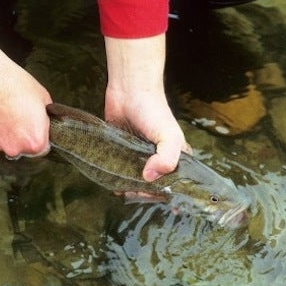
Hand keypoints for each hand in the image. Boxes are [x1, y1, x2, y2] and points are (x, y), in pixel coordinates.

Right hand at [0, 29, 51, 157]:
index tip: (31, 127)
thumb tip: (43, 122)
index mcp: (35, 141)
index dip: (36, 136)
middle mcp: (14, 149)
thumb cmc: (14, 83)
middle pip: (17, 148)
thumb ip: (45, 118)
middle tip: (12, 116)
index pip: (40, 149)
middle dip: (16, 136)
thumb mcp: (43, 98)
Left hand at [104, 35, 189, 180]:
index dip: (162, 194)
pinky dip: (114, 178)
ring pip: (133, 182)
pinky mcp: (120, 152)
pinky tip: (110, 181)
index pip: (171, 186)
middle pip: (150, 187)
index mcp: (174, 158)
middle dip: (140, 192)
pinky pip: (118, 171)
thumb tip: (148, 178)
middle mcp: (157, 160)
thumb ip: (167, 159)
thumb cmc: (154, 111)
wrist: (129, 90)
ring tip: (119, 186)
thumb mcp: (169, 136)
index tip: (150, 194)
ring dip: (126, 188)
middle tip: (130, 190)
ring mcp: (138, 157)